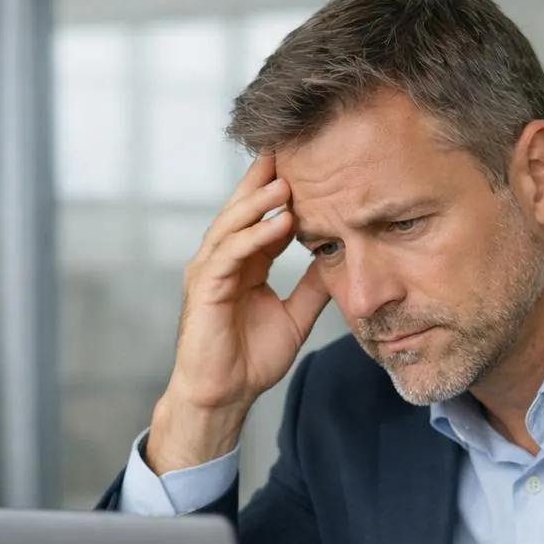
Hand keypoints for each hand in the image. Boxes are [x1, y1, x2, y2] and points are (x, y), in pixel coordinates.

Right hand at [146, 154, 331, 473]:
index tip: (311, 164)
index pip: (263, 216)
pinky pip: (230, 253)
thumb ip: (312, 288)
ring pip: (233, 224)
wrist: (224, 396)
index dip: (282, 190)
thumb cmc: (250, 360)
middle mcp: (224, 260)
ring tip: (286, 179)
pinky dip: (253, 235)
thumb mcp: (294, 316)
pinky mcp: (205, 288)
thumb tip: (338, 262)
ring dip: (259, 201)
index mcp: (244, 264)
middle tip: (289, 147)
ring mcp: (211, 271)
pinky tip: (277, 222)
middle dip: (264, 178)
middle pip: (244, 208)